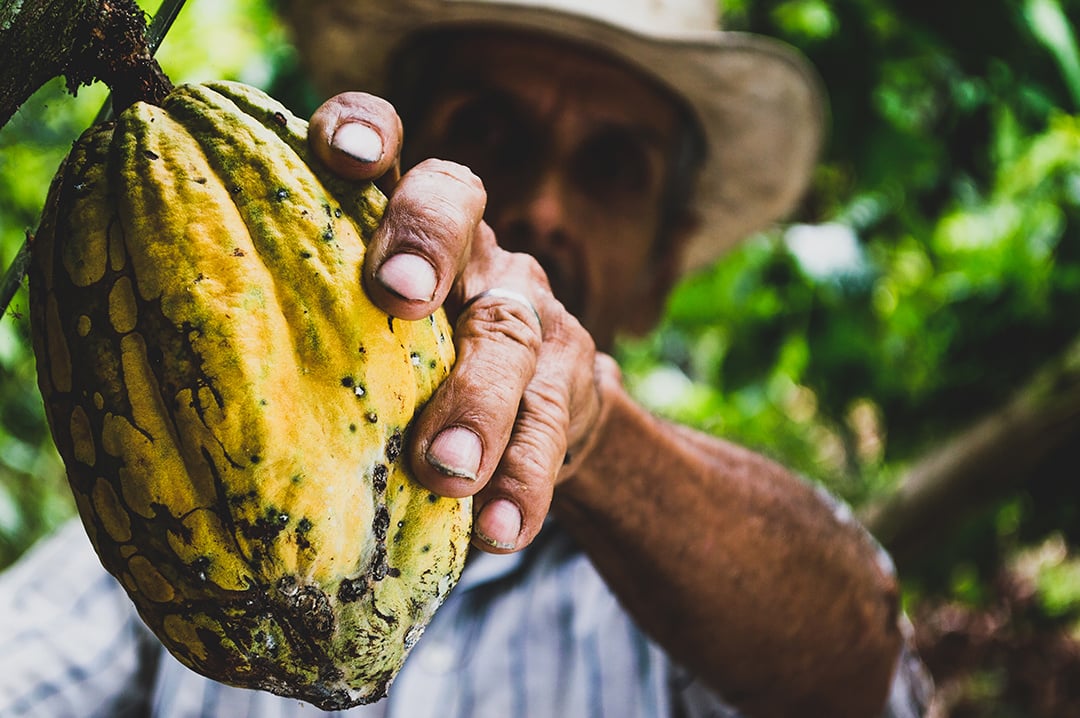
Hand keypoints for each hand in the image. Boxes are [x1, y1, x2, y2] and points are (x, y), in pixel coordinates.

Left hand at [309, 93, 606, 552]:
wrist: (537, 418)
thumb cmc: (411, 375)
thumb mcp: (363, 339)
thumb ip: (309, 336)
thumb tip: (171, 392)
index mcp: (405, 227)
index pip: (390, 149)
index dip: (368, 130)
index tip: (342, 153)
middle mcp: (473, 251)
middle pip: (459, 212)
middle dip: (427, 244)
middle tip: (399, 295)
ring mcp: (530, 311)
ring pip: (511, 334)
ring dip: (478, 402)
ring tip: (444, 470)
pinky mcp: (572, 382)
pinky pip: (553, 428)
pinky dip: (524, 481)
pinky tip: (498, 530)